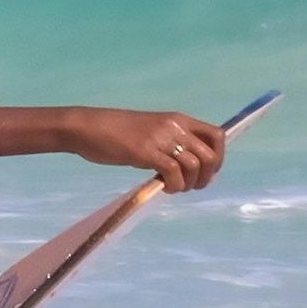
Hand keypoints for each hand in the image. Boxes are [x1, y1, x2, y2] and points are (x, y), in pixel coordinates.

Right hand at [77, 110, 225, 189]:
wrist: (88, 127)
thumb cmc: (116, 132)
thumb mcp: (152, 131)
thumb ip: (172, 143)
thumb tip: (191, 167)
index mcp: (178, 120)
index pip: (217, 135)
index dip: (218, 158)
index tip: (206, 172)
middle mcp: (174, 127)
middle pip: (210, 155)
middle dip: (206, 176)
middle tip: (190, 186)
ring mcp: (161, 139)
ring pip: (195, 166)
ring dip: (189, 184)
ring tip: (174, 187)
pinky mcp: (146, 152)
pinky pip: (174, 172)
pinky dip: (175, 185)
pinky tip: (164, 187)